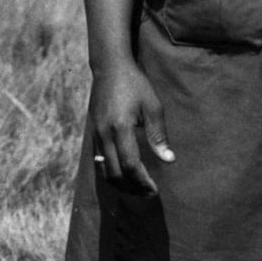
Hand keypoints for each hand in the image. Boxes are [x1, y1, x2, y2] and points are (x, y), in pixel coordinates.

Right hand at [87, 63, 173, 195]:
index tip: (155, 189)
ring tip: (137, 188)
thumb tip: (168, 160)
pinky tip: (124, 175)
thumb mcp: (152, 106)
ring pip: (104, 170)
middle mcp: (104, 134)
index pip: (130, 164)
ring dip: (120, 184)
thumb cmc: (135, 84)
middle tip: (148, 193)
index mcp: (120, 128)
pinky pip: (99, 161)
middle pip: (115, 173)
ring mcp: (95, 134)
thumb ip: (158, 135)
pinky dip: (111, 173)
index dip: (142, 181)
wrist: (109, 67)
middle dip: (132, 188)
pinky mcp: (93, 133)